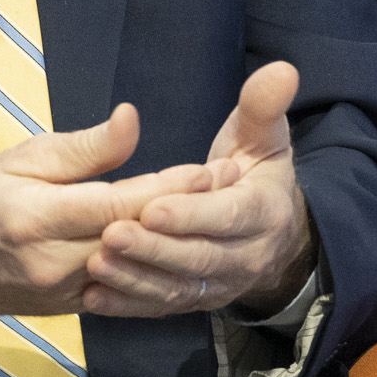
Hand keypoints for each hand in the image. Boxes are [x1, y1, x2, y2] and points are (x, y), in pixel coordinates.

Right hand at [0, 103, 212, 331]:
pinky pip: (127, 291)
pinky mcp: (74, 309)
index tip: (219, 165)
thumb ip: (84, 148)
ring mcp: (67, 293)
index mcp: (39, 217)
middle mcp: (56, 262)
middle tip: (239, 183)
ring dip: (185, 244)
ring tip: (228, 215)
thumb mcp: (23, 157)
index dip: (175, 185)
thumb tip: (133, 121)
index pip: (124, 202)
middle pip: (140, 237)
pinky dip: (160, 272)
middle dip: (192, 211)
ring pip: (139, 269)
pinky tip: (196, 253)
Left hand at [84, 62, 316, 320]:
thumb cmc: (254, 171)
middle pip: (199, 258)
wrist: (270, 231)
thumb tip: (281, 70)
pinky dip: (129, 304)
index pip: (228, 216)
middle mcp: (247, 256)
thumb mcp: (264, 136)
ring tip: (96, 264)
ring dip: (136, 279)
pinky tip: (94, 296)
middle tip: (110, 235)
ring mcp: (221, 285)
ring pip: (178, 288)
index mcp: (265, 212)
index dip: (191, 214)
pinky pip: (162, 307)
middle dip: (154, 249)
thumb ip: (264, 107)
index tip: (151, 206)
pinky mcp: (196, 302)